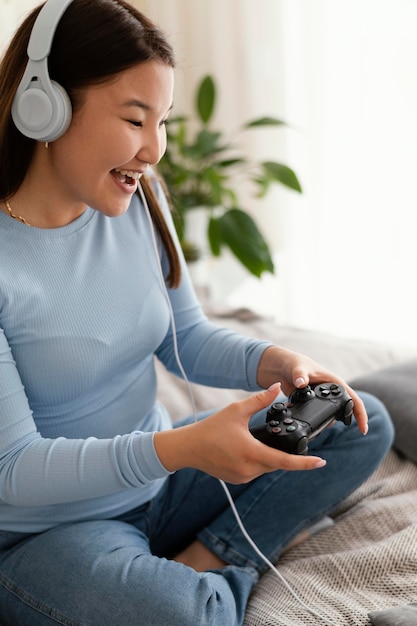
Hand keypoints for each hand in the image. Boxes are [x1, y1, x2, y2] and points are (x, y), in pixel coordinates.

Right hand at [154, 384, 326, 483]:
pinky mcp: (238, 480)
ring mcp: (243, 477)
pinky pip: (255, 471)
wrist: (188, 448)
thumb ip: (260, 400)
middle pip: (277, 463)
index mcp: (252, 452)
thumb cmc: (211, 428)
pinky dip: (257, 460)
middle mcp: (249, 469)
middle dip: (282, 452)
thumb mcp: (237, 410)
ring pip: (266, 467)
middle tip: (283, 439)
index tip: (321, 462)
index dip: (305, 463)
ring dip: (268, 456)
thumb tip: (277, 388)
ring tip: (255, 440)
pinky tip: (248, 449)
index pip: (285, 461)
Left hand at [257, 346, 367, 434]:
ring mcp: (323, 400)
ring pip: (332, 415)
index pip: (353, 399)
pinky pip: (320, 416)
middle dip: (346, 421)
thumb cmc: (295, 364)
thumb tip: (301, 382)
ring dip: (327, 422)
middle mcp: (332, 392)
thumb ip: (300, 375)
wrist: (284, 369)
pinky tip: (311, 426)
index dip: (360, 414)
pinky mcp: (314, 405)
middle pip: (346, 410)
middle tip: (336, 429)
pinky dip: (317, 422)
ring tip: (317, 426)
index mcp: (335, 382)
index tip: (363, 429)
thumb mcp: (298, 368)